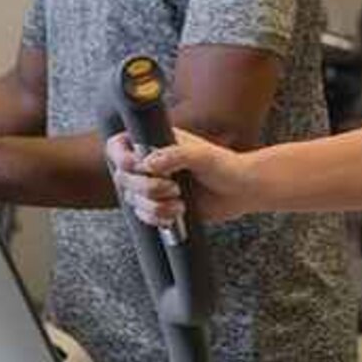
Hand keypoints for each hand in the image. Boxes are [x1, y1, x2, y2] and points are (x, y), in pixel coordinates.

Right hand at [105, 128, 254, 227]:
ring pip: (132, 200)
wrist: (242, 190)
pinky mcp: (161, 206)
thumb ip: (174, 155)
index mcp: (156, 143)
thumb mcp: (201, 155)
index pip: (119, 146)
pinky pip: (144, 216)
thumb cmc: (225, 165)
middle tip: (172, 187)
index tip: (136, 165)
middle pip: (122, 178)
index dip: (121, 156)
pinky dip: (157, 217)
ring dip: (153, 206)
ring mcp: (154, 186)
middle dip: (145, 187)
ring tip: (179, 203)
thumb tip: (147, 163)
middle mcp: (151, 164)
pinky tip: (176, 213)